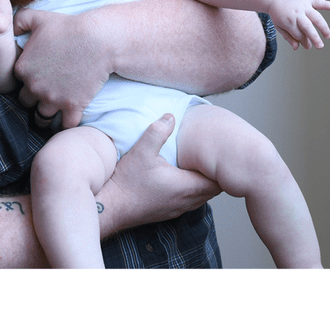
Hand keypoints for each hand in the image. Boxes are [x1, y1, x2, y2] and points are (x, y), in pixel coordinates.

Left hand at [12, 7, 111, 128]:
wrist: (99, 39)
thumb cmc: (70, 27)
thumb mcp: (40, 18)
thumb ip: (19, 20)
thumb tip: (11, 27)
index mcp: (23, 69)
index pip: (18, 82)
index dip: (28, 79)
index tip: (39, 76)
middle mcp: (34, 87)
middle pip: (26, 102)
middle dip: (35, 98)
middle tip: (47, 92)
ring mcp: (54, 99)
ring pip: (42, 118)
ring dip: (46, 115)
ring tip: (54, 110)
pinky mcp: (73, 106)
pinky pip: (65, 125)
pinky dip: (66, 124)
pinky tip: (69, 117)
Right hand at [98, 114, 221, 232]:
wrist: (109, 208)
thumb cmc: (126, 182)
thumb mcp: (142, 151)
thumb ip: (158, 132)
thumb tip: (171, 116)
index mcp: (185, 187)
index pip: (218, 182)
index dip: (221, 169)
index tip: (219, 156)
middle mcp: (185, 202)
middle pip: (213, 191)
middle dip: (215, 176)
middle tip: (212, 159)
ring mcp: (176, 210)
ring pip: (201, 198)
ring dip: (203, 184)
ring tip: (199, 167)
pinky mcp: (167, 213)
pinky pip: (189, 203)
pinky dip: (192, 192)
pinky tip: (181, 179)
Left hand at [267, 0, 329, 49]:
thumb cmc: (279, 14)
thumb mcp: (279, 27)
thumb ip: (289, 37)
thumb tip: (297, 47)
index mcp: (288, 20)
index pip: (299, 34)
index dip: (305, 41)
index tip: (309, 46)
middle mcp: (297, 13)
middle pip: (307, 27)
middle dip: (314, 37)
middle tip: (320, 47)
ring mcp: (304, 5)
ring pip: (316, 17)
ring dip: (324, 27)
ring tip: (328, 36)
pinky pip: (321, 2)